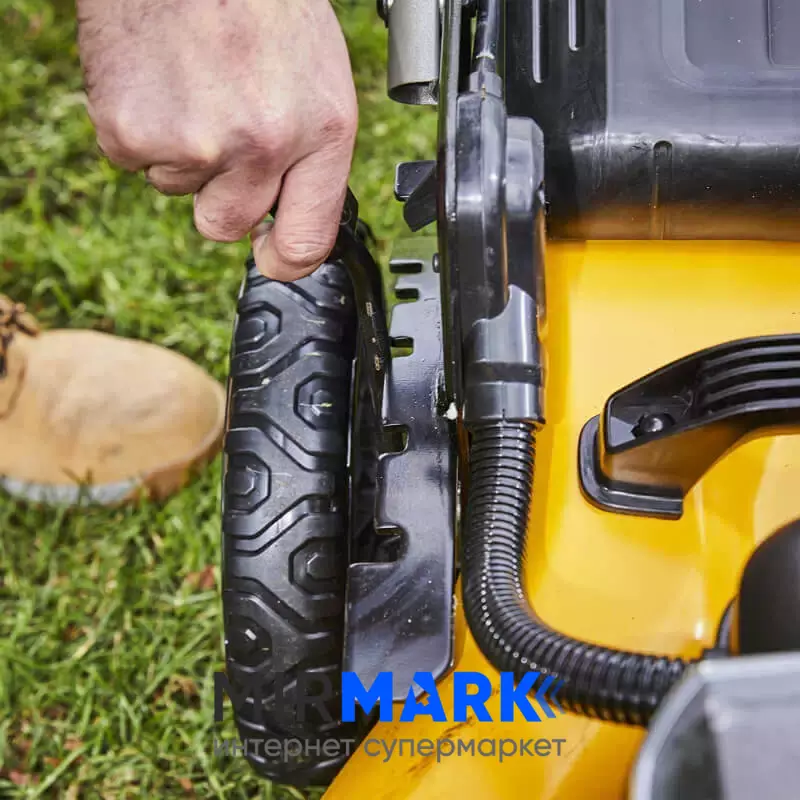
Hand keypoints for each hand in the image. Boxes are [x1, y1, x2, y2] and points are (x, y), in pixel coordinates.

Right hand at [76, 0, 357, 280]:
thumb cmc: (258, 2)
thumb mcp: (317, 78)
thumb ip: (306, 154)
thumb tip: (286, 213)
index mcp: (320, 132)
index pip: (307, 241)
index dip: (285, 259)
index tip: (273, 257)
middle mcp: (262, 145)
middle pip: (227, 225)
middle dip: (221, 192)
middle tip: (220, 128)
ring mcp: (196, 144)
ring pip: (179, 188)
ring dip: (182, 149)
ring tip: (193, 81)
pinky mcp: (132, 133)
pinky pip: (135, 160)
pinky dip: (142, 127)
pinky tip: (159, 79)